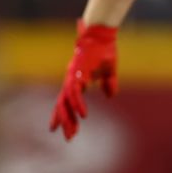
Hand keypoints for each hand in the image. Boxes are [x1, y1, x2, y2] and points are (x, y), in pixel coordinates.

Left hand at [50, 19, 117, 140]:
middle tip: (67, 137)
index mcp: (77, 80)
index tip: (60, 129)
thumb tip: (110, 95)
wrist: (101, 35)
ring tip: (72, 133)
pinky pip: (75, 93)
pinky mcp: (78, 73)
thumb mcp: (109, 72)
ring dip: (69, 118)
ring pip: (66, 101)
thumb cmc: (104, 50)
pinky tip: (83, 115)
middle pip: (63, 104)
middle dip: (64, 121)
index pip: (66, 100)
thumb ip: (109, 84)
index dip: (63, 114)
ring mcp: (73, 76)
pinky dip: (78, 104)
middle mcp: (71, 79)